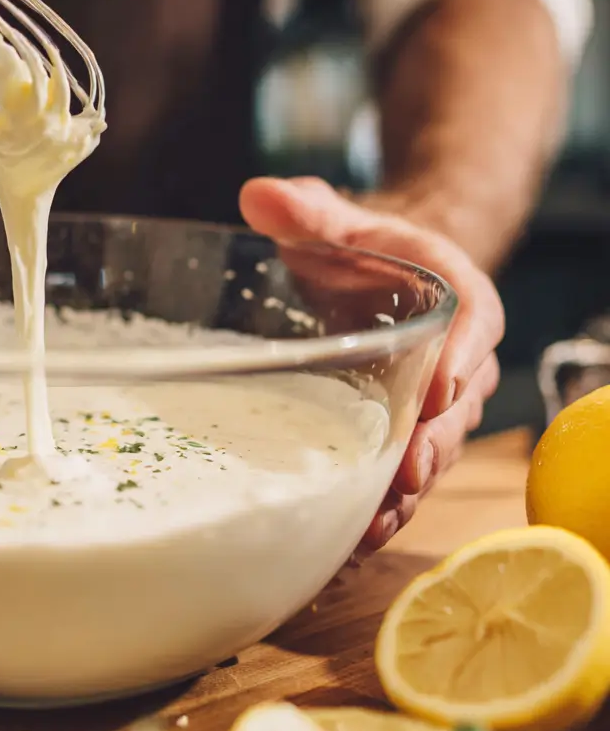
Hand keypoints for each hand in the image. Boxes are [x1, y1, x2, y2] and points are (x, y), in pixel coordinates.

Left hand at [239, 176, 503, 557]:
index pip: (473, 322)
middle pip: (459, 404)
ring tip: (374, 524)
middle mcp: (456, 356)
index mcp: (455, 296)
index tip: (443, 385)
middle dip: (435, 442)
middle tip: (406, 474)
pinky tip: (352, 535)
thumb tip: (256, 195)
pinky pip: (403, 470)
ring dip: (409, 489)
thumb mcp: (338, 221)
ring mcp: (432, 402)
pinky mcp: (403, 430)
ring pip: (434, 449)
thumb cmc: (363, 246)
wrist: (374, 276)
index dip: (463, 354)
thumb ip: (306, 209)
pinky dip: (383, 502)